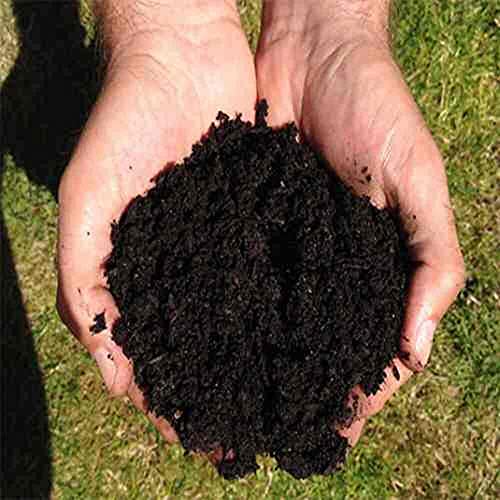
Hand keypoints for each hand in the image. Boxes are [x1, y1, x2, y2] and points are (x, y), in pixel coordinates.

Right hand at [57, 0, 255, 441]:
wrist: (180, 58)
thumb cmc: (125, 126)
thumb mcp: (86, 202)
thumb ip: (81, 279)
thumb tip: (106, 363)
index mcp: (136, 271)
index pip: (148, 349)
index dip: (163, 394)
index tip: (191, 433)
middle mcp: (180, 264)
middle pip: (198, 341)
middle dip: (217, 386)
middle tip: (243, 432)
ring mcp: (220, 242)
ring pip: (238, 313)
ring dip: (253, 356)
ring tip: (280, 398)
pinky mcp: (255, 217)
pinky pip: (270, 269)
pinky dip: (281, 304)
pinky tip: (301, 335)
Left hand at [256, 0, 463, 444]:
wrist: (314, 54)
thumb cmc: (375, 106)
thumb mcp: (417, 177)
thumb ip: (432, 257)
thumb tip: (417, 349)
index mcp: (384, 258)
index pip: (379, 339)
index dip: (365, 385)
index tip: (338, 425)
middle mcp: (338, 259)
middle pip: (328, 337)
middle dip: (312, 382)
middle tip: (285, 426)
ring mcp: (297, 242)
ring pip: (287, 314)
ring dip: (273, 355)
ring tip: (247, 397)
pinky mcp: (260, 220)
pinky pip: (252, 272)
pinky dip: (242, 307)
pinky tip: (222, 337)